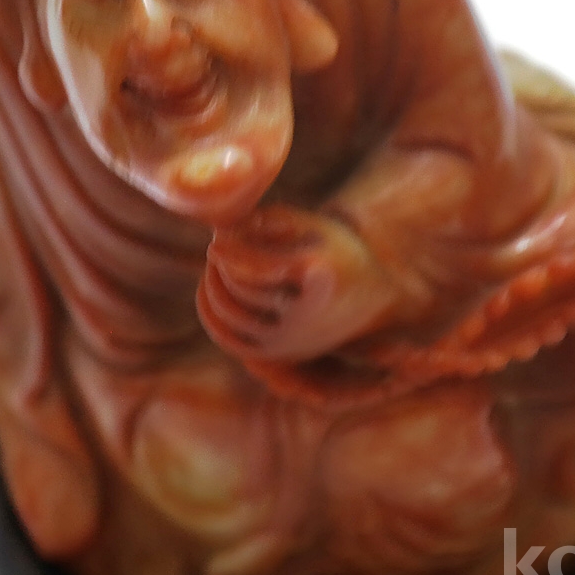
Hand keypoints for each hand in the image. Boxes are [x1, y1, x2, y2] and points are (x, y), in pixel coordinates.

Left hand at [197, 204, 391, 361]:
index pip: (260, 268)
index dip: (232, 250)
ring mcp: (292, 342)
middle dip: (221, 263)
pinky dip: (210, 313)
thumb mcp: (312, 226)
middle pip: (243, 289)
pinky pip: (228, 339)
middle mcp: (307, 318)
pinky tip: (207, 289)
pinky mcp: (278, 355)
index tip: (215, 235)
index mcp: (320, 278)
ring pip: (231, 314)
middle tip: (218, 243)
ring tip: (215, 262)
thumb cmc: (335, 251)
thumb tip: (221, 230)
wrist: (367, 298)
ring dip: (213, 284)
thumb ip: (271, 220)